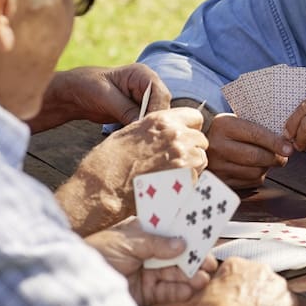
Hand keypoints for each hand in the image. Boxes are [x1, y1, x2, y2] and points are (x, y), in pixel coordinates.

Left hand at [30, 64, 170, 131]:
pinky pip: (146, 123)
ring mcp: (144, 100)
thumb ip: (126, 110)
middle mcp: (148, 86)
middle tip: (144, 138)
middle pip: (161, 107)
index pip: (160, 94)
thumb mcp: (106, 97)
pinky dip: (141, 131)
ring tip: (138, 141)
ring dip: (148, 128)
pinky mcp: (138, 112)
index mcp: (142, 74)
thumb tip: (142, 125)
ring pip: (155, 117)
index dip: (156, 111)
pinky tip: (135, 140)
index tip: (146, 127)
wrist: (74, 93)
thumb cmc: (87, 86)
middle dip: (153, 121)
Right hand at [57, 107, 207, 234]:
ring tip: (171, 175)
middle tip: (174, 161)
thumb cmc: (109, 162)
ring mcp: (183, 157)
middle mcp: (176, 135)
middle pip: (201, 139)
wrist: (103, 188)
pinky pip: (197, 178)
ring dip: (192, 167)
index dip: (190, 128)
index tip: (184, 138)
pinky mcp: (186, 179)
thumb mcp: (131, 132)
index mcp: (162, 120)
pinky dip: (187, 183)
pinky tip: (170, 186)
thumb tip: (168, 131)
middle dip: (192, 149)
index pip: (195, 116)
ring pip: (202, 159)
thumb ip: (156, 129)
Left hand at [85, 216, 215, 305]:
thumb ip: (156, 244)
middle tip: (210, 263)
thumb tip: (182, 244)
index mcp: (141, 233)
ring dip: (190, 276)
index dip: (187, 232)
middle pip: (176, 254)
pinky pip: (166, 292)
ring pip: (174, 274)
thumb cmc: (97, 254)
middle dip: (193, 258)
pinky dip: (179, 291)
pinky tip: (190, 290)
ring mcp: (146, 273)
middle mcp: (147, 252)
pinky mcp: (145, 294)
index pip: (169, 230)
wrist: (76, 284)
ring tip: (203, 278)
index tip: (206, 234)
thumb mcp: (127, 242)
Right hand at [193, 257, 297, 305]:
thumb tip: (213, 294)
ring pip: (274, 294)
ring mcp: (279, 287)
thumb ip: (212, 290)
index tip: (229, 299)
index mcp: (236, 265)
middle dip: (252, 293)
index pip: (235, 270)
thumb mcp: (201, 300)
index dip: (231, 287)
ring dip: (268, 305)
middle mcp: (261, 270)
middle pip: (258, 279)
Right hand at [206, 113, 291, 189]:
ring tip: (267, 161)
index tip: (289, 148)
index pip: (255, 135)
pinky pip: (248, 183)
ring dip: (267, 168)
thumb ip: (257, 128)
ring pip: (255, 172)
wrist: (198, 141)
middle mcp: (218, 146)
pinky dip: (257, 177)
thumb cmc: (224, 130)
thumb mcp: (235, 121)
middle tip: (283, 156)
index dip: (275, 143)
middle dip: (275, 158)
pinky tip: (255, 168)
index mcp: (224, 126)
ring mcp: (217, 166)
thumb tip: (285, 142)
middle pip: (256, 157)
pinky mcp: (220, 181)